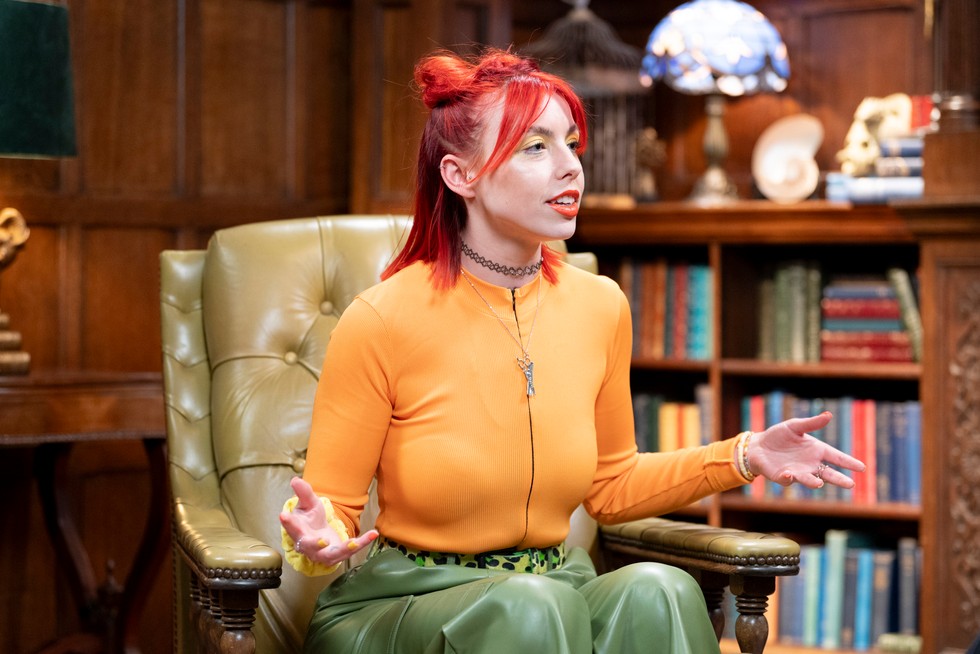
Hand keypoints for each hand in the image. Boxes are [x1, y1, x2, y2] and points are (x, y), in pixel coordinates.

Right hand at [279, 476, 378, 566]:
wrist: (318, 535)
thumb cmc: (310, 519)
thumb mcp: (308, 503)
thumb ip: (304, 493)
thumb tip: (295, 480)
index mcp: (298, 531)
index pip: (291, 527)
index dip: (288, 522)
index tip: (283, 515)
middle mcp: (308, 545)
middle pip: (309, 546)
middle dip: (315, 544)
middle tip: (322, 540)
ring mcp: (323, 553)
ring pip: (332, 554)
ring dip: (343, 549)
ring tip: (354, 542)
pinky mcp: (338, 555)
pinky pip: (351, 550)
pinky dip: (363, 543)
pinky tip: (373, 533)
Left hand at [748, 412, 865, 489]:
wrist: (758, 446)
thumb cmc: (779, 435)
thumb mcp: (795, 426)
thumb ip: (812, 423)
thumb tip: (829, 415)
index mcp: (816, 451)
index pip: (836, 457)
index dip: (848, 462)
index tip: (862, 467)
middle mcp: (810, 464)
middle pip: (828, 474)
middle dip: (838, 479)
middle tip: (850, 484)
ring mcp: (797, 472)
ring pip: (809, 480)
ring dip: (813, 482)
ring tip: (819, 483)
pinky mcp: (782, 477)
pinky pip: (787, 479)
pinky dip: (788, 478)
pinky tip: (789, 475)